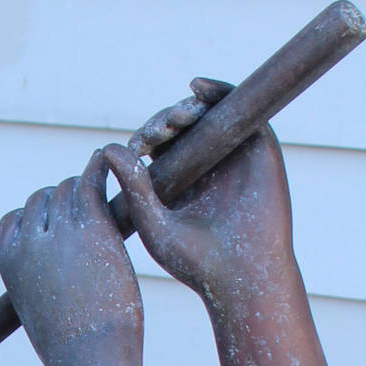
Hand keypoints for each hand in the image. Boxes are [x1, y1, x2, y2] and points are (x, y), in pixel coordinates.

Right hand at [0, 148, 142, 365]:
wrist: (89, 357)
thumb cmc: (69, 349)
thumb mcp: (38, 314)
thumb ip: (36, 284)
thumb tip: (48, 277)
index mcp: (10, 261)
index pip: (15, 219)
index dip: (37, 220)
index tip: (57, 230)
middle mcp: (29, 241)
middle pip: (42, 199)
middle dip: (64, 206)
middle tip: (90, 219)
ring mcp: (59, 231)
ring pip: (68, 188)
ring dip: (85, 191)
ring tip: (105, 201)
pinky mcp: (91, 226)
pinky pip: (92, 181)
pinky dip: (101, 168)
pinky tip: (114, 162)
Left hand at [102, 79, 296, 312]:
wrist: (241, 276)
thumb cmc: (195, 262)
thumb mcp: (153, 221)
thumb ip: (133, 185)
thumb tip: (106, 148)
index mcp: (182, 181)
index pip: (161, 145)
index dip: (148, 137)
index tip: (138, 146)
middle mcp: (208, 164)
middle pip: (183, 125)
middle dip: (166, 121)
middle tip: (157, 132)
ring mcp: (234, 154)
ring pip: (208, 113)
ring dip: (187, 107)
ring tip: (174, 118)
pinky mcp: (259, 145)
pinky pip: (238, 107)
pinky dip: (218, 92)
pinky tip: (196, 89)